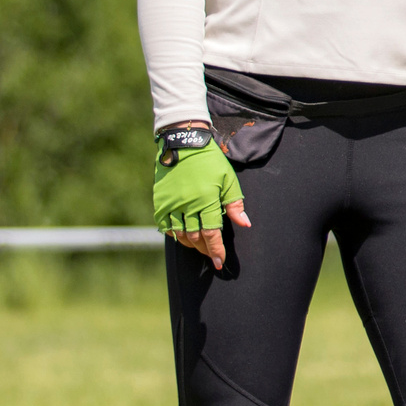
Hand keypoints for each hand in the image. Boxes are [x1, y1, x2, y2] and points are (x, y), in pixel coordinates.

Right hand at [153, 132, 250, 271]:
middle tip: (212, 256)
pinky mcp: (160, 200)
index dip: (216, 250)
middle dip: (205, 250)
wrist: (184, 142)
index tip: (220, 262)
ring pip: (179, 234)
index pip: (212, 234)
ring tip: (199, 247)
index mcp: (207, 200)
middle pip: (195, 237)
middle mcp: (188, 205)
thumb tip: (245, 224)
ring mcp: (172, 203)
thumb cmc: (210, 161)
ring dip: (190, 244)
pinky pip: (164, 225)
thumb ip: (235, 204)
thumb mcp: (228, 180)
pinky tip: (180, 236)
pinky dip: (172, 234)